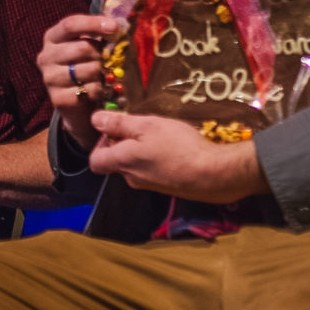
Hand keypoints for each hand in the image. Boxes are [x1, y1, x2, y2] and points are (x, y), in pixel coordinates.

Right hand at [39, 13, 121, 147]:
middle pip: (83, 47)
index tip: (115, 27)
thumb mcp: (88, 44)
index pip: (70, 25)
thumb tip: (120, 27)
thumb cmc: (84, 64)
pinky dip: (100, 89)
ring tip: (102, 75)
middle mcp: (46, 56)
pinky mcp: (58, 98)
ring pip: (90, 70)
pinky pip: (89, 90)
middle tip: (109, 59)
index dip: (94, 23)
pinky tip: (98, 89)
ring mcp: (50, 78)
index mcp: (52, 37)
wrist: (75, 99)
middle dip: (102, 53)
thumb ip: (100, 34)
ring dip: (103, 72)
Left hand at [86, 110, 268, 202]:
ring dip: (144, 149)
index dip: (100, 143)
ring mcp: (150, 186)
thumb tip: (95, 120)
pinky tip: (176, 148)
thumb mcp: (147, 126)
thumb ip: (119, 124)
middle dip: (125, 143)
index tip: (116, 129)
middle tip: (144, 126)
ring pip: (137, 165)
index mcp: (122, 162)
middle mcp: (131, 178)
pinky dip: (159, 158)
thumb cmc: (178, 147)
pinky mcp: (168, 188)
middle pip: (117, 161)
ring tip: (163, 135)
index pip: (95, 160)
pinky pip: (155, 171)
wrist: (214, 174)